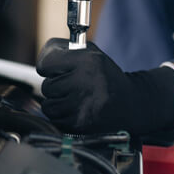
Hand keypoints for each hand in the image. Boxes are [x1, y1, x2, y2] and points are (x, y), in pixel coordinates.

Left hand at [35, 38, 173, 133]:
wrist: (131, 104)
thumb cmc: (105, 76)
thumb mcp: (91, 53)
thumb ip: (63, 50)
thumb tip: (42, 60)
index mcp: (87, 61)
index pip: (45, 63)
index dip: (48, 66)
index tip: (54, 69)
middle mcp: (85, 82)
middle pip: (47, 87)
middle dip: (56, 87)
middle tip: (72, 86)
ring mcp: (82, 105)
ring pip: (48, 106)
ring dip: (57, 103)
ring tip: (74, 99)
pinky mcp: (81, 124)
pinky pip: (55, 120)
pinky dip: (62, 117)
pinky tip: (77, 110)